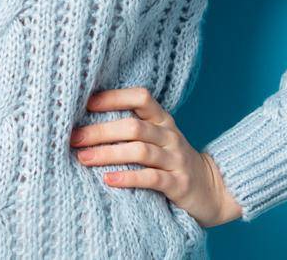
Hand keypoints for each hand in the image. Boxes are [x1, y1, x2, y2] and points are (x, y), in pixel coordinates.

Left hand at [70, 87, 243, 228]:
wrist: (211, 189)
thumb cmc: (172, 160)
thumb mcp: (158, 137)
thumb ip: (132, 127)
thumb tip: (86, 121)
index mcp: (162, 119)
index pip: (140, 97)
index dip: (114, 97)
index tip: (86, 104)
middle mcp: (170, 135)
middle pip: (133, 126)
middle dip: (101, 131)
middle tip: (74, 138)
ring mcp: (175, 159)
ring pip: (140, 151)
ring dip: (108, 154)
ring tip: (84, 158)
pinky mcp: (178, 184)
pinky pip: (151, 178)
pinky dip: (128, 178)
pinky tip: (108, 180)